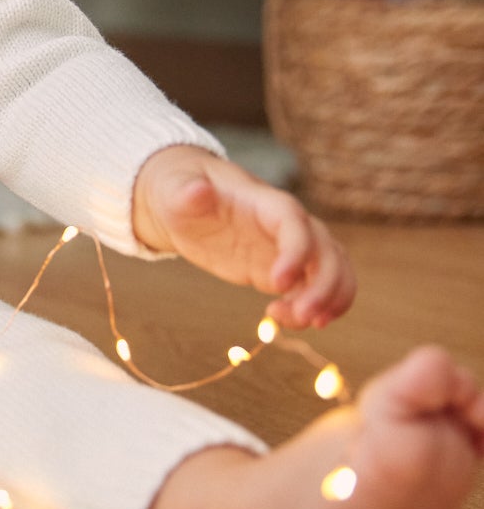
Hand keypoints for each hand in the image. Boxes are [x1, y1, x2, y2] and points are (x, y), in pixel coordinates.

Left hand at [131, 144, 355, 328]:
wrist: (182, 197)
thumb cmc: (178, 187)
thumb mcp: (174, 187)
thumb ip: (186, 192)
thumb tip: (196, 191)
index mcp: (265, 202)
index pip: (295, 223)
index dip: (296, 251)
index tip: (278, 283)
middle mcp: (287, 224)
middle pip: (327, 250)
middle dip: (324, 285)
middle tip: (301, 317)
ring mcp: (288, 247)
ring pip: (334, 270)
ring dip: (329, 299)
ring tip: (297, 321)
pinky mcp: (283, 268)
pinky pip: (316, 287)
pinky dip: (315, 307)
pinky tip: (284, 319)